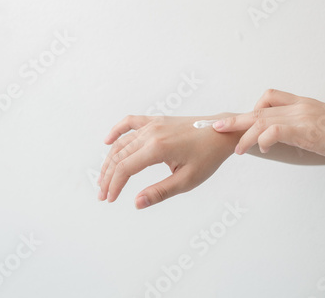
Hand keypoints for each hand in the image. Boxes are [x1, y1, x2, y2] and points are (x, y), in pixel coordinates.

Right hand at [98, 114, 241, 208]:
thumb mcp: (187, 180)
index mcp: (158, 148)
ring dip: (110, 160)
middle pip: (119, 156)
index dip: (114, 185)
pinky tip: (107, 141)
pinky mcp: (157, 121)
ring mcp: (153, 124)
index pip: (125, 168)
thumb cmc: (208, 157)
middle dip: (108, 177)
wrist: (222, 133)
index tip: (110, 200)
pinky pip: (130, 122)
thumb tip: (136, 203)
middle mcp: (151, 133)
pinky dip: (117, 131)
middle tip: (103, 195)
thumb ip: (160, 192)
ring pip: (122, 143)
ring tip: (104, 178)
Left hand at [212, 89, 324, 165]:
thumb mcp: (321, 128)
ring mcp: (301, 116)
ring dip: (244, 134)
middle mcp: (298, 107)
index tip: (238, 120)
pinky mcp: (306, 129)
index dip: (251, 109)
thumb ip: (303, 130)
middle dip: (235, 120)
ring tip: (237, 148)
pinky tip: (261, 147)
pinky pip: (275, 130)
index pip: (270, 99)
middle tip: (216, 126)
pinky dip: (263, 138)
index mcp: (302, 105)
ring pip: (262, 120)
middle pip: (259, 110)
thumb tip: (287, 139)